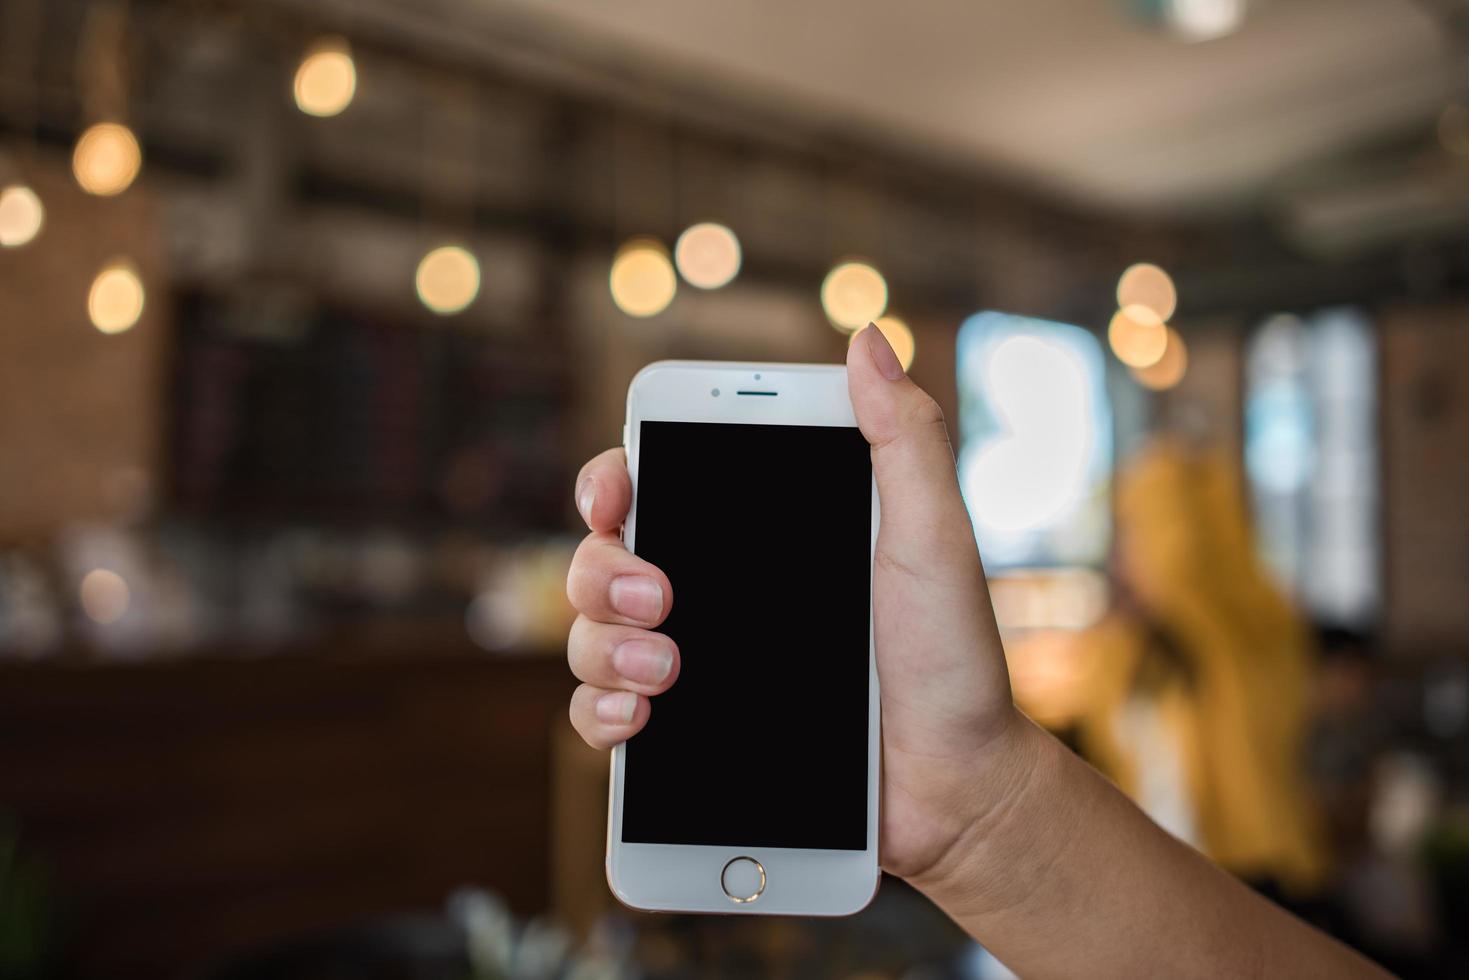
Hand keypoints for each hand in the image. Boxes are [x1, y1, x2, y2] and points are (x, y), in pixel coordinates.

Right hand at [565, 325, 1026, 883]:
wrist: (954, 784)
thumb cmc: (951, 655)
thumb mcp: (933, 538)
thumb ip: (904, 439)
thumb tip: (870, 336)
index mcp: (759, 536)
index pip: (656, 487)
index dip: (613, 480)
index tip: (615, 494)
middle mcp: (715, 594)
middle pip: (602, 560)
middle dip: (604, 571)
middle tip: (659, 596)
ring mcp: (694, 667)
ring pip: (589, 637)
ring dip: (601, 646)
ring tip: (665, 671)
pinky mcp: (687, 739)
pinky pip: (603, 718)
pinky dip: (600, 715)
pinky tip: (637, 721)